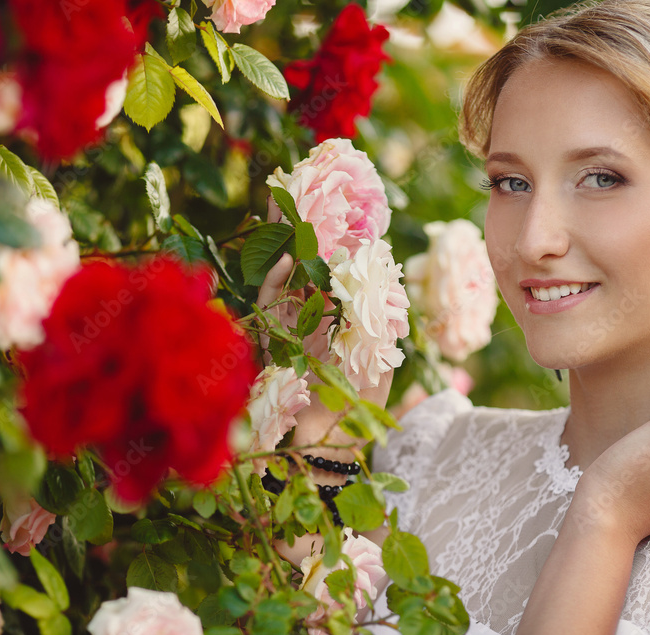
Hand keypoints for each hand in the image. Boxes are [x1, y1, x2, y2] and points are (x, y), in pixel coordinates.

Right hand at [254, 199, 390, 480]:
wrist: (329, 440)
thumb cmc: (361, 400)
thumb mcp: (379, 353)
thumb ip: (378, 314)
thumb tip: (379, 266)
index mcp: (341, 306)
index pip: (338, 257)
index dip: (337, 227)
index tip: (341, 197)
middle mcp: (312, 307)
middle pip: (306, 252)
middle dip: (301, 219)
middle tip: (298, 179)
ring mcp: (289, 319)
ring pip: (283, 267)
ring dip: (282, 236)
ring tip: (285, 199)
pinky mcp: (271, 335)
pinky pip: (270, 299)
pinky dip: (277, 278)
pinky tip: (289, 256)